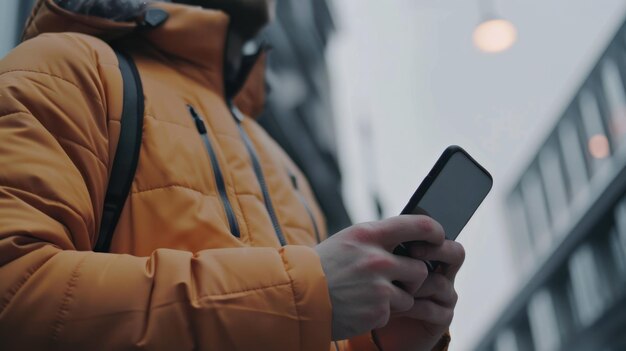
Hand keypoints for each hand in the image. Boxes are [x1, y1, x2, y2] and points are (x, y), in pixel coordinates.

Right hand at [315, 215, 444, 339]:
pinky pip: (395, 312)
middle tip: (396, 280)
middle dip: (413, 278)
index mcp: (368, 235)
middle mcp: (376, 259)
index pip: (418, 226)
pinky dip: (381, 312)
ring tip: (371, 295)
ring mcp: (378, 287)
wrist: (297, 296)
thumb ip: (377, 239)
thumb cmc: (325, 266)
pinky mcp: (378, 311)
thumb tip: (411, 239)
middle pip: (420, 268)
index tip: (439, 238)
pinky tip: (361, 307)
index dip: (435, 232)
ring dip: (397, 298)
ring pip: (410, 294)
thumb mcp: (348, 241)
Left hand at [374, 234, 465, 350]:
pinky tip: (392, 307)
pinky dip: (410, 307)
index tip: (410, 237)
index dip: (431, 233)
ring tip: (389, 287)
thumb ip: (387, 249)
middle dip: (436, 250)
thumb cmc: (378, 292)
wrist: (379, 329)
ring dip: (412, 285)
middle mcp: (443, 274)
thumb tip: (380, 230)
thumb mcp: (381, 267)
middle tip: (413, 253)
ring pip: (438, 282)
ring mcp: (445, 296)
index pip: (442, 237)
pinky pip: (431, 307)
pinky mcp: (442, 318)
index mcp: (430, 257)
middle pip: (456, 253)